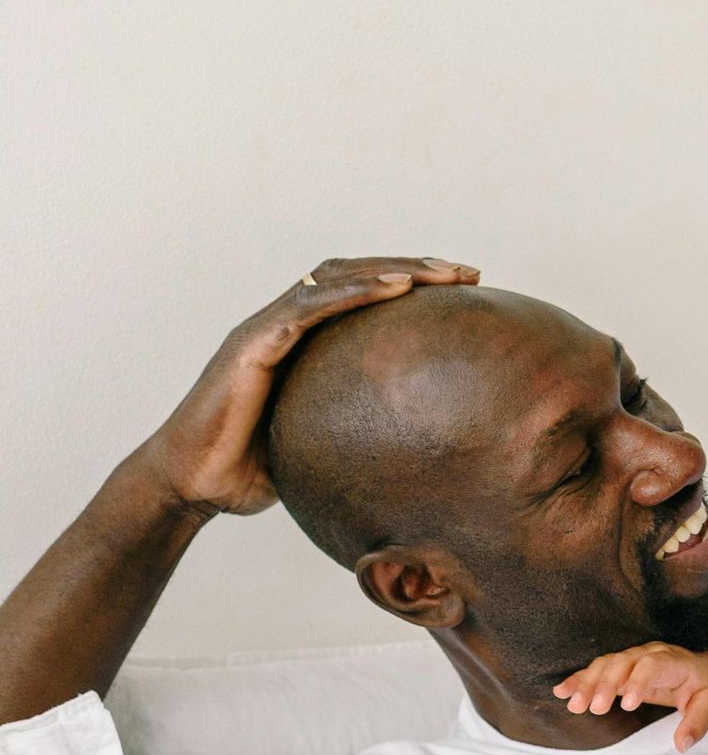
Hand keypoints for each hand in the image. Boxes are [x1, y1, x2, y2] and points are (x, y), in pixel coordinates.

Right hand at [135, 257, 480, 519]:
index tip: (462, 292)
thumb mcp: (317, 447)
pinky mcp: (252, 343)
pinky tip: (397, 289)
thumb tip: (413, 457)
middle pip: (355, 274)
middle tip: (468, 274)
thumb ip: (353, 434)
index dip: (409, 286)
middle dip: (414, 267)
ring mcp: (265, 328)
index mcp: (299, 342)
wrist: (191, 487)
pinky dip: (354, 291)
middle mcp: (283, 323)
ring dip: (394, 269)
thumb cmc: (248, 472)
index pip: (360, 295)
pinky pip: (309, 306)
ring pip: (336, 278)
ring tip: (444, 272)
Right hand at [553, 643, 707, 750]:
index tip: (628, 704)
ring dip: (588, 682)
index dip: (638, 681)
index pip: (652, 665)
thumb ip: (698, 723)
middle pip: (622, 662)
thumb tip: (682, 745)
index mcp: (672, 661)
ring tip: (573, 704)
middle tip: (595, 708)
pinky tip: (562, 691)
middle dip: (607, 683)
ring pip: (605, 665)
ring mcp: (632, 658)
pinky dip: (579, 679)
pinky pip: (597, 669)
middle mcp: (648, 654)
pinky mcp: (619, 667)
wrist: (700, 665)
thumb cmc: (702, 685)